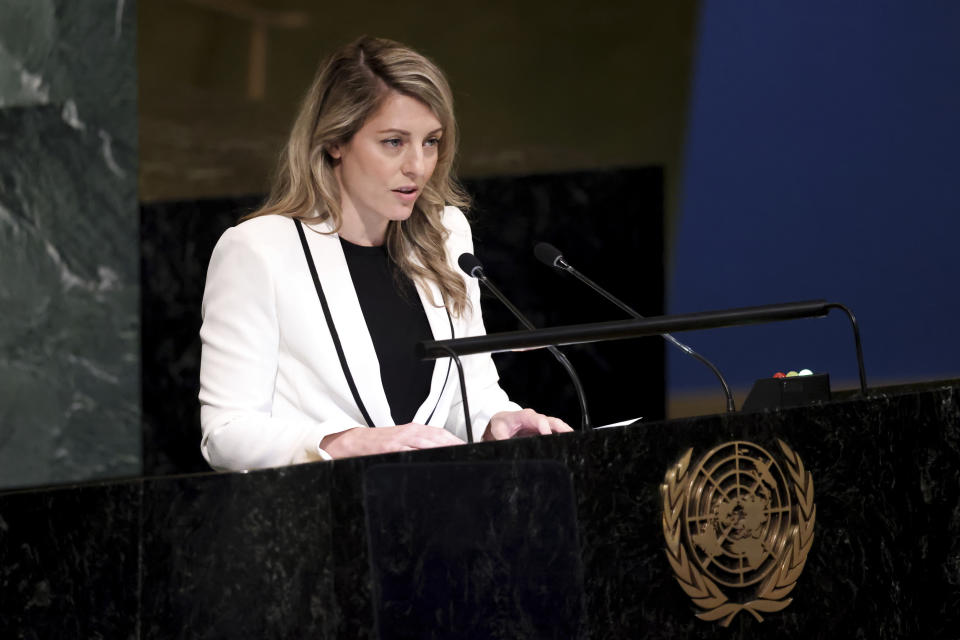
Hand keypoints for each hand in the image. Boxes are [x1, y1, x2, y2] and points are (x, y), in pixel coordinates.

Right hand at [320, 423, 464, 458]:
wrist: (357, 441)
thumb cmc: (381, 443)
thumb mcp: (403, 440)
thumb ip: (420, 445)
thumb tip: (439, 452)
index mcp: (415, 429)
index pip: (440, 433)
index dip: (455, 440)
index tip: (467, 447)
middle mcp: (410, 431)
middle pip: (437, 437)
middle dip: (454, 444)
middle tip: (467, 453)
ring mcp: (401, 439)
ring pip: (427, 442)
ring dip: (442, 447)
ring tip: (455, 455)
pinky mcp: (391, 447)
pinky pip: (409, 450)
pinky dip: (420, 453)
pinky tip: (430, 458)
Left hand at [482, 408, 572, 440]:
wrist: (503, 420)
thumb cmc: (502, 423)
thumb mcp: (498, 429)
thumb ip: (502, 436)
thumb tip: (505, 444)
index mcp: (526, 416)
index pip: (539, 420)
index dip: (545, 427)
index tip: (548, 435)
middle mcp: (536, 418)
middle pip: (553, 421)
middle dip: (563, 428)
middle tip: (570, 437)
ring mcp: (542, 424)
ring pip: (557, 426)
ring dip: (566, 432)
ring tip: (575, 441)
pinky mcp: (544, 430)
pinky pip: (556, 431)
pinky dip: (563, 436)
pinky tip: (568, 443)